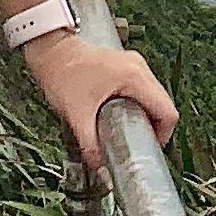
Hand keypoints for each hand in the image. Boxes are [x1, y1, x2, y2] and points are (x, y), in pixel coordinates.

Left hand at [22, 19, 176, 170]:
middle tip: (134, 142)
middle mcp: (140, 68)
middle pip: (162, 106)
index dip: (163, 136)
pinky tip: (118, 115)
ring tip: (124, 130)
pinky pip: (141, 91)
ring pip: (153, 99)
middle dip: (152, 127)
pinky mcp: (125, 67)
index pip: (168, 113)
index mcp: (135, 77)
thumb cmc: (60, 71)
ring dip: (143, 116)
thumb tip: (101, 168)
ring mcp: (134, 65)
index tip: (147, 148)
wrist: (47, 48)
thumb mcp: (76, 113)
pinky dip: (135, 105)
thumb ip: (90, 145)